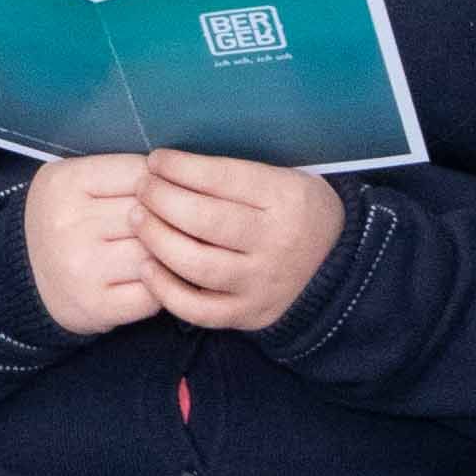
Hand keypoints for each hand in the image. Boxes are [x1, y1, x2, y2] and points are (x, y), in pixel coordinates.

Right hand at [22, 153, 167, 335]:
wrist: (22, 274)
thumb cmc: (64, 220)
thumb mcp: (75, 181)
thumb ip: (121, 175)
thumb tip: (181, 183)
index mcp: (65, 183)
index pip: (141, 173)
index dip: (158, 184)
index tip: (152, 195)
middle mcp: (68, 225)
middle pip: (152, 215)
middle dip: (166, 221)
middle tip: (161, 226)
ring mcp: (81, 269)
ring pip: (156, 254)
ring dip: (166, 256)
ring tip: (157, 252)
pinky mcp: (96, 306)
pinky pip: (154, 294)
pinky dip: (159, 287)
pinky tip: (148, 279)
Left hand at [137, 152, 345, 330]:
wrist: (338, 267)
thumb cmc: (299, 213)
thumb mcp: (286, 180)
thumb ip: (238, 177)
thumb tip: (172, 168)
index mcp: (286, 199)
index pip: (223, 179)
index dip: (181, 168)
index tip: (156, 161)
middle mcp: (275, 242)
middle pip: (205, 220)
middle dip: (162, 200)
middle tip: (142, 189)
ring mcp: (261, 283)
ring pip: (197, 264)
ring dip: (157, 239)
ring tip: (137, 219)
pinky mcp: (249, 314)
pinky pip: (199, 310)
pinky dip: (166, 291)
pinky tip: (147, 267)